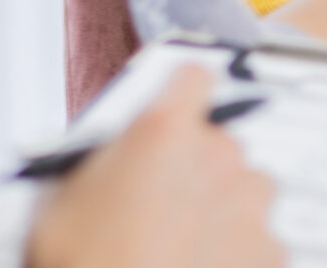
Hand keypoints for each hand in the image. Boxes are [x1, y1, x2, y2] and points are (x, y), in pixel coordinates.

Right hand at [28, 67, 280, 267]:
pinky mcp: (270, 253)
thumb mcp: (56, 201)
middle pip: (219, 141)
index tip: (177, 105)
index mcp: (164, 131)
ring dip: (221, 209)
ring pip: (244, 191)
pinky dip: (236, 254)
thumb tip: (98, 157)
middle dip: (195, 165)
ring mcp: (248, 207)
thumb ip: (88, 161)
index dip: (183, 91)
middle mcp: (215, 158)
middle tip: (160, 202)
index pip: (194, 75)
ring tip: (180, 246)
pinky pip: (258, 241)